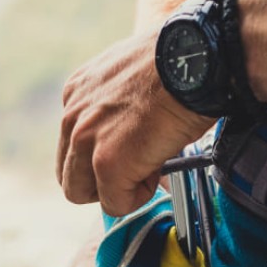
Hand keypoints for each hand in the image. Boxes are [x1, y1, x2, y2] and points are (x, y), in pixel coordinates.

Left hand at [56, 31, 212, 215]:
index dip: (108, 152)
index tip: (138, 146)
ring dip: (117, 189)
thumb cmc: (181, 66)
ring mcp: (86, 139)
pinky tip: (159, 171)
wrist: (196, 63)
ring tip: (150, 168)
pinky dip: (139, 197)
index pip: (75, 142)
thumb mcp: (137, 77)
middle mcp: (73, 114)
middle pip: (69, 172)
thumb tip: (138, 132)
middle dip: (103, 179)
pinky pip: (115, 203)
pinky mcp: (108, 163)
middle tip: (141, 166)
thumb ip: (122, 105)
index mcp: (79, 91)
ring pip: (81, 191)